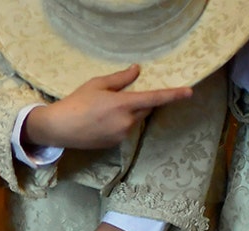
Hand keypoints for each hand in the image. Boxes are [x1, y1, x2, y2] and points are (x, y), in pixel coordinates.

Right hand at [22, 65, 194, 150]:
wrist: (59, 128)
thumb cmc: (76, 102)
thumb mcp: (97, 84)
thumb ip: (121, 79)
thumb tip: (137, 70)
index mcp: (123, 104)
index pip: (154, 99)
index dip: (173, 95)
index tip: (189, 92)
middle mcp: (126, 122)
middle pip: (145, 109)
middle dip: (141, 101)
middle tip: (122, 95)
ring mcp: (121, 135)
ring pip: (135, 120)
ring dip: (129, 112)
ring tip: (105, 109)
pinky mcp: (115, 143)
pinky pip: (125, 129)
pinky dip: (120, 122)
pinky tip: (102, 120)